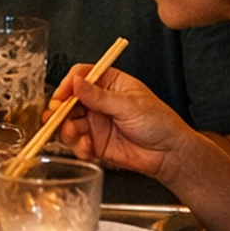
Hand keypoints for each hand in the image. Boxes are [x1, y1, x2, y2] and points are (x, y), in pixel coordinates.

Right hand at [51, 62, 187, 183]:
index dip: (68, 84)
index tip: (62, 96)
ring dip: (68, 130)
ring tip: (77, 136)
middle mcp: (99, 102)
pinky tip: (88, 149)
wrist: (169, 154)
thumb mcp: (130, 106)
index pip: (81, 76)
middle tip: (60, 118)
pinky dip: (78, 147)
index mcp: (110, 84)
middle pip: (69, 101)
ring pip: (68, 123)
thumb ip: (100, 97)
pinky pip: (77, 143)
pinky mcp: (95, 143)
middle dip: (61, 111)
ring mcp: (95, 123)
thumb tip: (77, 83)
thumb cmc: (160, 123)